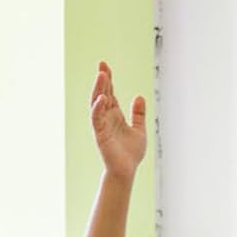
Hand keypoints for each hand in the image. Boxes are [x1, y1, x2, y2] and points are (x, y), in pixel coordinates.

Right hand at [90, 62, 146, 179]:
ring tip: (102, 75)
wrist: (127, 170)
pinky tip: (102, 98)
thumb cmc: (131, 153)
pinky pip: (97, 118)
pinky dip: (98, 108)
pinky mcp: (100, 134)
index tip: (105, 65)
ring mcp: (102, 125)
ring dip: (99, 89)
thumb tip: (139, 96)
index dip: (108, 80)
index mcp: (115, 115)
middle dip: (102, 80)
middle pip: (102, 94)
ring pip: (97, 103)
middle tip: (102, 65)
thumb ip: (139, 114)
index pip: (109, 93)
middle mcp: (106, 117)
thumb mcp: (139, 130)